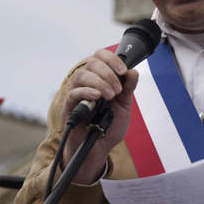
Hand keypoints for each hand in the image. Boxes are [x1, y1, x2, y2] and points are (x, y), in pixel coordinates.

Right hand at [62, 49, 138, 183]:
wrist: (100, 147)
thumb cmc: (108, 125)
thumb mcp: (124, 106)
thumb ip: (128, 89)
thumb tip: (133, 71)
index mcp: (100, 78)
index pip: (101, 56)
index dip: (112, 59)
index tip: (123, 71)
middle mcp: (87, 82)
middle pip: (92, 62)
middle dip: (108, 73)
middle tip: (117, 90)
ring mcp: (77, 93)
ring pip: (82, 75)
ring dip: (100, 83)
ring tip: (110, 97)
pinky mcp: (70, 106)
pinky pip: (74, 93)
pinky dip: (87, 92)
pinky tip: (97, 97)